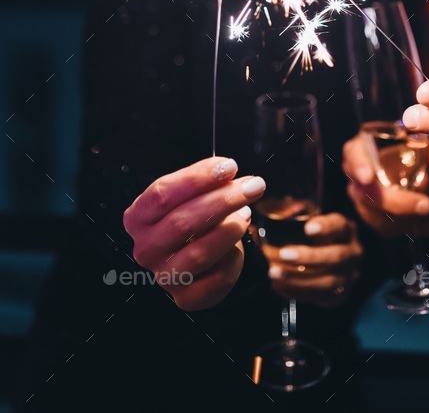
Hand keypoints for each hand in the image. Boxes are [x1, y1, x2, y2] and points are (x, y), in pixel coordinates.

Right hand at [123, 156, 265, 310]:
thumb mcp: (192, 195)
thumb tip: (228, 171)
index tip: (229, 166)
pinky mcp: (186, 298)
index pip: (162, 194)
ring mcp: (164, 276)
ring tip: (246, 214)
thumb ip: (206, 182)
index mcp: (138, 218)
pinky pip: (216, 278)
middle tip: (253, 186)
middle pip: (182, 221)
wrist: (198, 258)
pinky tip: (238, 245)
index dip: (198, 178)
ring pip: (199, 252)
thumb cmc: (193, 219)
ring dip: (230, 229)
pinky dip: (234, 258)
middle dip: (223, 200)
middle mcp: (146, 249)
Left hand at [257, 213, 363, 307]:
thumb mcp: (307, 221)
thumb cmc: (313, 235)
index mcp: (346, 229)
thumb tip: (251, 221)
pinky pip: (320, 297)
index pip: (340, 225)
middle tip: (283, 254)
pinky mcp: (339, 295)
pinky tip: (279, 286)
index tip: (308, 228)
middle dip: (309, 257)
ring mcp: (349, 276)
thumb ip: (289, 218)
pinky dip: (297, 292)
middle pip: (336, 256)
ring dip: (299, 279)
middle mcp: (353, 252)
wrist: (332, 261)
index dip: (326, 227)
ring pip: (328, 281)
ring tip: (274, 274)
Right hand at [342, 132, 428, 237]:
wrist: (421, 164)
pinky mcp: (380, 220)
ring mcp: (366, 201)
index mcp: (363, 148)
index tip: (368, 178)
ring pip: (381, 218)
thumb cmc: (419, 148)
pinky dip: (425, 228)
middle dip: (399, 203)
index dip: (358, 166)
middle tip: (426, 205)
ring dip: (415, 218)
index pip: (353, 154)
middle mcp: (358, 176)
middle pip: (367, 195)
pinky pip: (397, 229)